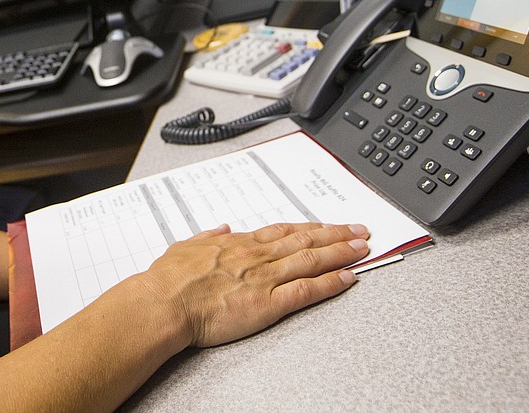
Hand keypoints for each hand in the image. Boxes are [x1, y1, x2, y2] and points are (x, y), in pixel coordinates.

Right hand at [134, 222, 369, 348]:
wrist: (165, 302)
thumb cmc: (169, 279)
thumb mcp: (186, 246)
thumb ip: (207, 237)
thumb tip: (221, 228)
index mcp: (239, 244)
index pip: (284, 231)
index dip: (310, 227)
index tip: (328, 225)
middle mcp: (257, 257)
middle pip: (305, 240)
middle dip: (336, 235)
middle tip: (360, 231)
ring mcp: (264, 279)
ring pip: (312, 260)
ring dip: (341, 253)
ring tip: (363, 250)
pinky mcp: (267, 303)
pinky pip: (306, 291)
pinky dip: (330, 283)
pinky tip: (348, 278)